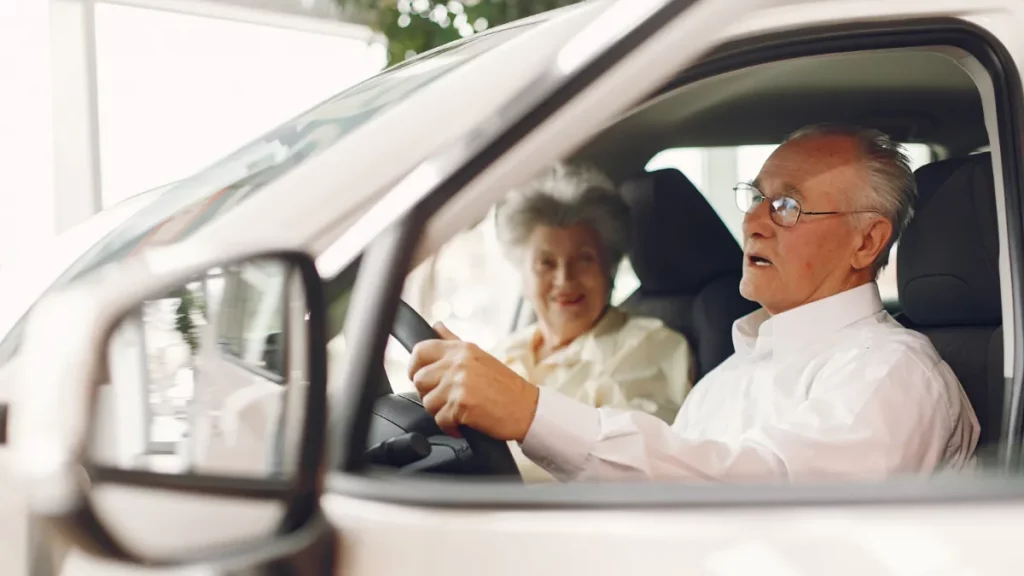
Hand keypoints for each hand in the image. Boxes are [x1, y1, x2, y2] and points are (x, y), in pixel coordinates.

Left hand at [409, 323, 538, 441]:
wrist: (527, 409)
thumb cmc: (505, 386)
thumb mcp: (479, 356)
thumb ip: (453, 341)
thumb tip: (436, 326)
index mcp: (461, 349)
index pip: (420, 350)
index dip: (414, 367)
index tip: (420, 378)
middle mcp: (458, 363)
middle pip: (419, 379)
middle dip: (428, 393)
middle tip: (446, 399)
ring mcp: (459, 383)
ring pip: (427, 402)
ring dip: (440, 412)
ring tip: (458, 411)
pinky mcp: (462, 404)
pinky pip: (440, 420)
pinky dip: (450, 427)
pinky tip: (462, 423)